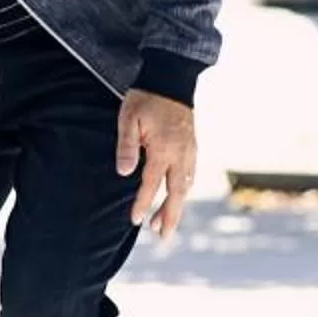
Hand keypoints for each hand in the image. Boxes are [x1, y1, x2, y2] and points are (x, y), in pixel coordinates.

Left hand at [116, 92, 197, 238]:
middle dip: (170, 217)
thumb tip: (124, 173)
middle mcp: (181, 154)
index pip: (152, 184)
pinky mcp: (193, 146)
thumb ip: (127, 146)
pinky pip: (191, 175)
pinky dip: (184, 191)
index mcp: (164, 149)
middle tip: (163, 238)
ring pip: (187, 186)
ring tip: (165, 224)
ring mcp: (190, 150)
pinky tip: (178, 198)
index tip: (135, 221)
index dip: (143, 204)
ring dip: (177, 206)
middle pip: (177, 194)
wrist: (171, 79)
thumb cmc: (145, 98)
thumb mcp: (128, 119)